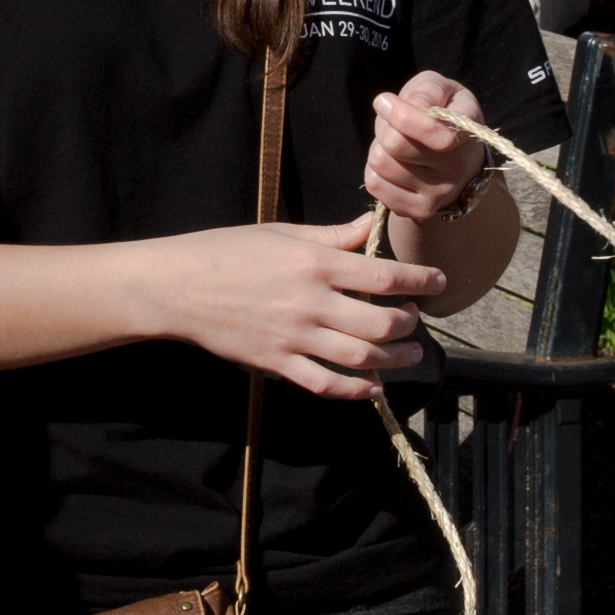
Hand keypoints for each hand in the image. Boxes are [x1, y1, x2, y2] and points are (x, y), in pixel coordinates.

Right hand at [146, 218, 447, 400]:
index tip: (439, 282)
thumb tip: (374, 224)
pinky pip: (324, 384)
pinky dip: (354, 390)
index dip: (419, 280)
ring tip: (410, 354)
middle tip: (418, 320)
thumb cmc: (228, 251)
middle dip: (409, 324)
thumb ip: (334, 235)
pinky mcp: (276, 363)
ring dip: (394, 359)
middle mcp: (309, 302)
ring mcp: (292, 337)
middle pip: (379, 322)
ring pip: (359, 356)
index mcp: (314, 263)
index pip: (383, 274)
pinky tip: (373, 386)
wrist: (175, 287)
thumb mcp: (284, 232)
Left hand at [366, 73, 483, 221]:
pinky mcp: (419, 210)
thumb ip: (429, 91)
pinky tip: (392, 164)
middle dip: (385, 127)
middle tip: (391, 123)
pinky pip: (375, 185)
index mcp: (469, 132)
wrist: (459, 161)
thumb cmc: (445, 116)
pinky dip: (374, 170)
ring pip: (381, 163)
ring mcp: (440, 193)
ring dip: (378, 148)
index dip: (401, 115)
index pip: (435, 133)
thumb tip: (413, 106)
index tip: (383, 101)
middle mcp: (459, 168)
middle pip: (396, 145)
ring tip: (394, 144)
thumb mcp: (444, 90)